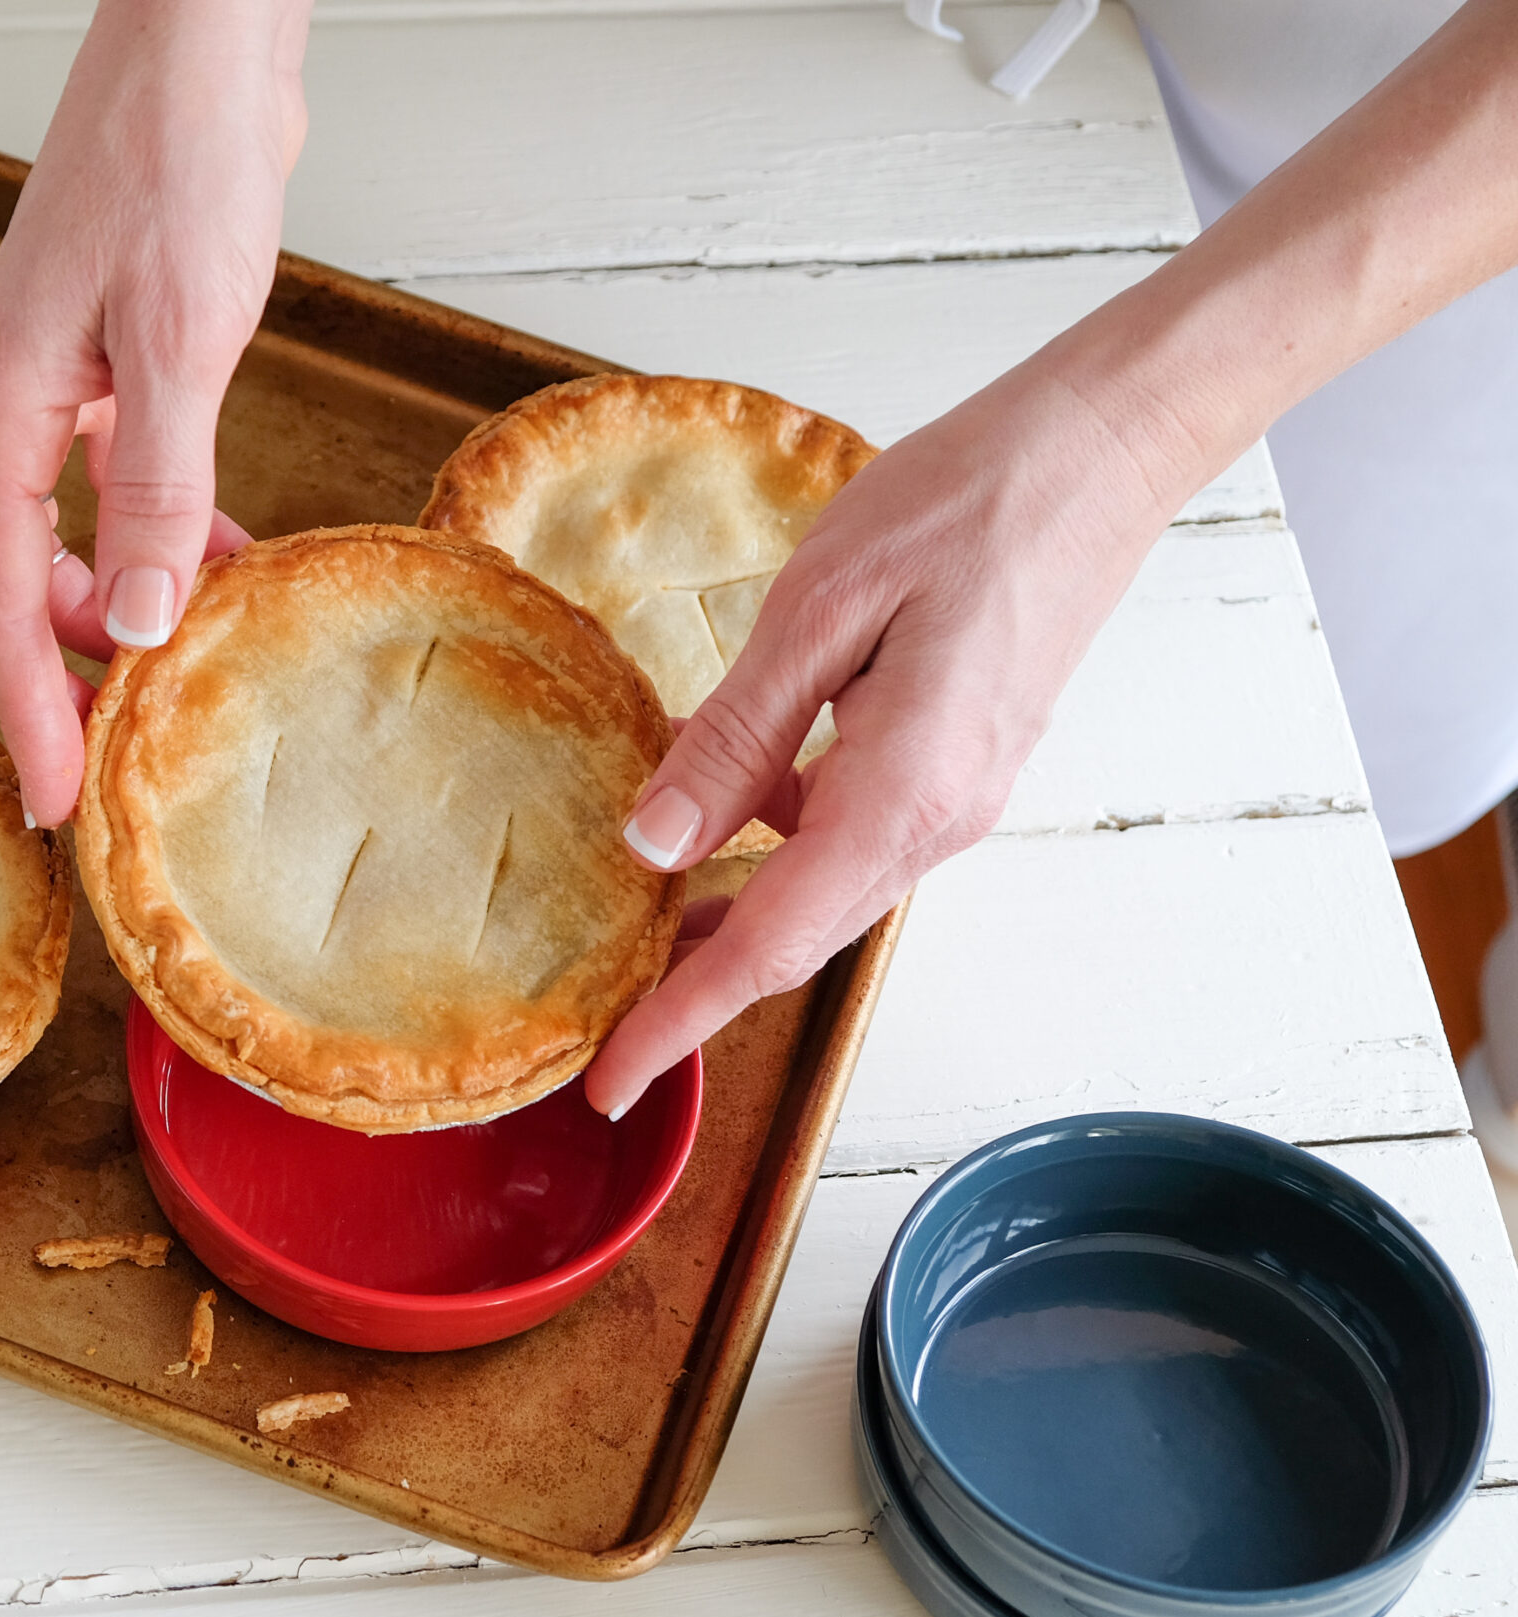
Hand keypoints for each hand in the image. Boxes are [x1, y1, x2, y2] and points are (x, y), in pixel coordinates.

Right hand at [0, 0, 311, 825]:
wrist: (197, 49)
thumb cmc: (178, 157)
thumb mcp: (183, 339)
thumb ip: (159, 488)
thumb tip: (134, 622)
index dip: (24, 706)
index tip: (54, 797)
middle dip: (31, 671)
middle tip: (99, 750)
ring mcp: (39, 385)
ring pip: (31, 541)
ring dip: (89, 612)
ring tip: (166, 666)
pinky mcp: (91, 367)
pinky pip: (88, 491)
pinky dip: (134, 544)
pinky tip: (206, 564)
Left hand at [583, 365, 1180, 1116]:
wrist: (1101, 450)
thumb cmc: (967, 501)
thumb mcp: (820, 608)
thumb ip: (736, 736)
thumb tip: (653, 845)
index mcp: (902, 793)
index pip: (768, 944)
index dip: (679, 1020)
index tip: (611, 1078)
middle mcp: (938, 820)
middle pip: (795, 939)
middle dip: (695, 992)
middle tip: (603, 1024)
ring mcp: (956, 798)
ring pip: (821, 894)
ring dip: (733, 923)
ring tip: (638, 934)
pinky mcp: (958, 766)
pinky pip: (850, 836)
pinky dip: (777, 846)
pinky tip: (723, 804)